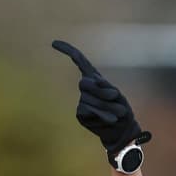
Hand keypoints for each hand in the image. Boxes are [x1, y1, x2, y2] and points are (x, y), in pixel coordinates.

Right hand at [52, 39, 150, 158]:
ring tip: (117, 113)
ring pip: (87, 98)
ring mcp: (82, 101)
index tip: (53, 44)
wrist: (122, 131)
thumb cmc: (121, 111)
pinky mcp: (81, 114)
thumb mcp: (117, 96)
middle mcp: (86, 88)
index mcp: (94, 78)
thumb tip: (93, 84)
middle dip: (101, 92)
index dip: (67, 50)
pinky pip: (87, 110)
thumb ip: (105, 88)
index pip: (79, 60)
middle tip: (115, 99)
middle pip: (85, 83)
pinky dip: (101, 114)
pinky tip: (109, 120)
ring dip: (105, 106)